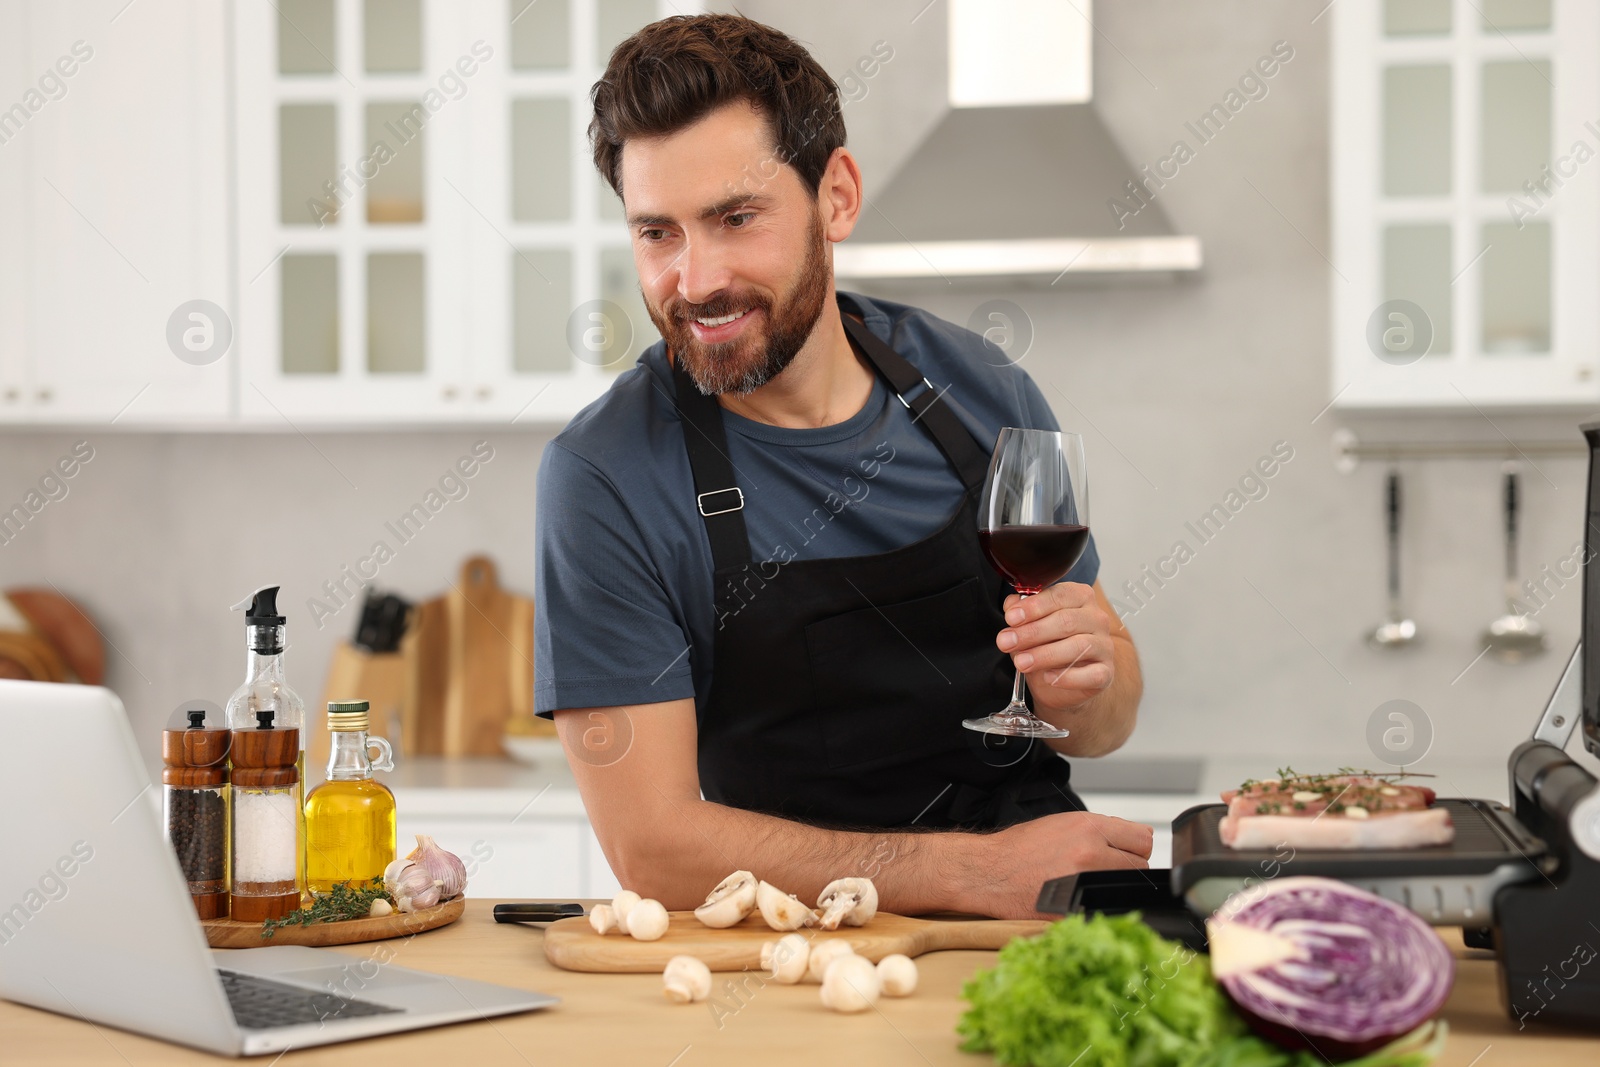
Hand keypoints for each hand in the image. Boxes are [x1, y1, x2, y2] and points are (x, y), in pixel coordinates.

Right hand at [971, 812, 1153, 918]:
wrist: (988, 872)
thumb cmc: (1020, 848)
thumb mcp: (1063, 822)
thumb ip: (1104, 828)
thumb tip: (1141, 834)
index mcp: (1088, 828)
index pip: (1143, 839)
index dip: (1134, 846)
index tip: (1126, 852)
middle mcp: (1090, 854)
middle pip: (1141, 867)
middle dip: (1127, 868)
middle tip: (1102, 869)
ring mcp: (1084, 885)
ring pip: (1127, 890)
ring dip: (1115, 888)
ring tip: (1089, 883)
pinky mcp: (1076, 912)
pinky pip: (1107, 911)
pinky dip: (1100, 907)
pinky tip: (1080, 899)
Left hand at [996, 582, 1114, 708]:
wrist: (1061, 683)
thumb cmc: (1047, 645)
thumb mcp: (1028, 625)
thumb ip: (1020, 613)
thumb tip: (1011, 606)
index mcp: (1080, 597)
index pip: (1059, 595)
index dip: (1033, 607)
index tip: (1010, 618)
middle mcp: (1096, 618)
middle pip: (1067, 621)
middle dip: (1032, 632)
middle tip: (1006, 642)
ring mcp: (1104, 646)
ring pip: (1079, 646)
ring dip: (1045, 654)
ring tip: (1021, 662)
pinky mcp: (1106, 672)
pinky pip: (1091, 674)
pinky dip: (1067, 677)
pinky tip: (1048, 677)